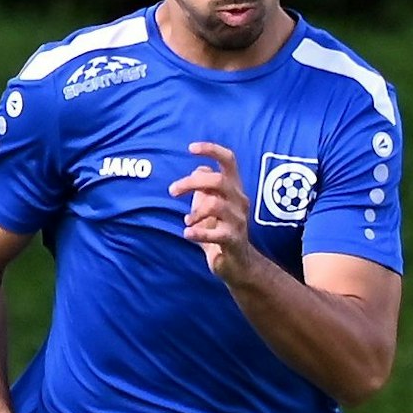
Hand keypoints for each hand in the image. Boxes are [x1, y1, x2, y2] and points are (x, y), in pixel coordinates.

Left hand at [167, 142, 252, 278]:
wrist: (238, 264)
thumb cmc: (222, 231)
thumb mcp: (212, 206)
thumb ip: (205, 188)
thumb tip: (199, 167)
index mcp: (234, 190)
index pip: (229, 161)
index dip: (212, 150)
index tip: (191, 148)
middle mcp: (239, 202)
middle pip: (218, 180)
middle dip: (192, 182)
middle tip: (172, 191)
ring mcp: (238, 221)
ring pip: (216, 205)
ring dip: (195, 211)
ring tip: (187, 221)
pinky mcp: (233, 240)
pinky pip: (216, 233)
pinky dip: (198, 232)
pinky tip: (187, 233)